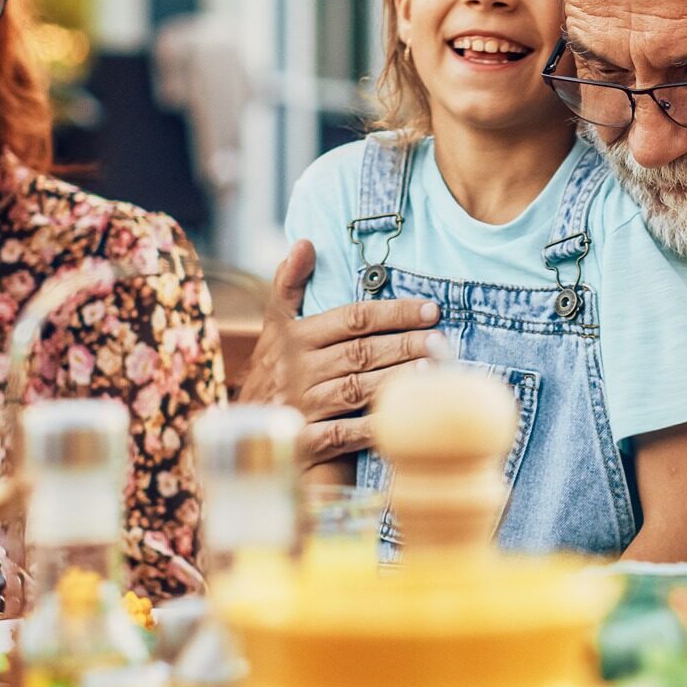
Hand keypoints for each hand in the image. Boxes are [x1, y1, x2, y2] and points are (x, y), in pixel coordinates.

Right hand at [237, 242, 444, 465]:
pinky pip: (345, 434)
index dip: (393, 313)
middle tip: (441, 341)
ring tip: (432, 372)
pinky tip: (405, 419)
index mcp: (295, 337)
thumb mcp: (273, 327)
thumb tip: (306, 243)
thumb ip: (289, 285)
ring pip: (357, 390)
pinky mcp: (306, 444)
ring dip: (396, 380)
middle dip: (404, 345)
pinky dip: (374, 428)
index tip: (431, 310)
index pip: (352, 319)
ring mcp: (303, 407)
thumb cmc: (273, 372)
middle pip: (360, 353)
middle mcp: (299, 370)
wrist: (245, 432)